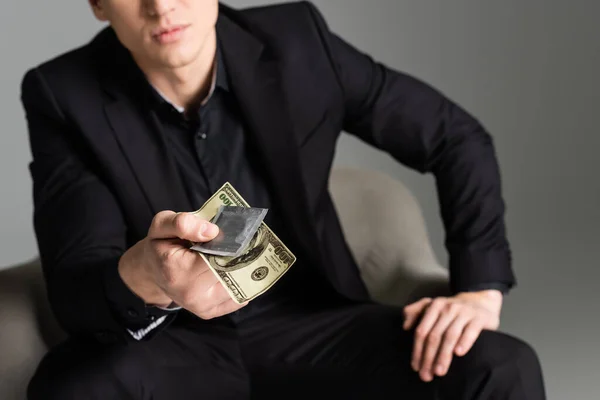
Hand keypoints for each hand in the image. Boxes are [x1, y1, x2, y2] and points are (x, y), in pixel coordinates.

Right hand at [118, 211, 247, 318]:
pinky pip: (236, 298)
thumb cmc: (160, 245)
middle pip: (230, 271)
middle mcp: (189, 292)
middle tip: (241, 243)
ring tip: (235, 255)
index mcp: (176, 268)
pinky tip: (234, 271)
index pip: (217, 254)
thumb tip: (212, 231)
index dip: (229, 242)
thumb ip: (182, 223)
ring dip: (241, 270)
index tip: (233, 232)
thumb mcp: (162, 224)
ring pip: (237, 285)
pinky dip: (240, 284)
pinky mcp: (208, 312)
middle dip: (238, 255)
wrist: (152, 271)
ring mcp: (200, 306)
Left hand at [403, 290, 502, 381]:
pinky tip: (459, 353)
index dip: (417, 350)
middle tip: (426, 376)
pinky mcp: (479, 318)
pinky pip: (470, 331)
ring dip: (443, 355)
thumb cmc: (452, 309)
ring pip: (450, 336)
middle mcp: (448, 308)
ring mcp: (464, 312)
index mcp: (434, 306)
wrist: (481, 302)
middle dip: (428, 357)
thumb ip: (416, 312)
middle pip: (434, 335)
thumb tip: (405, 326)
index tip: (416, 367)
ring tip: (439, 372)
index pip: (422, 331)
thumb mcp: (433, 306)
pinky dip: (464, 342)